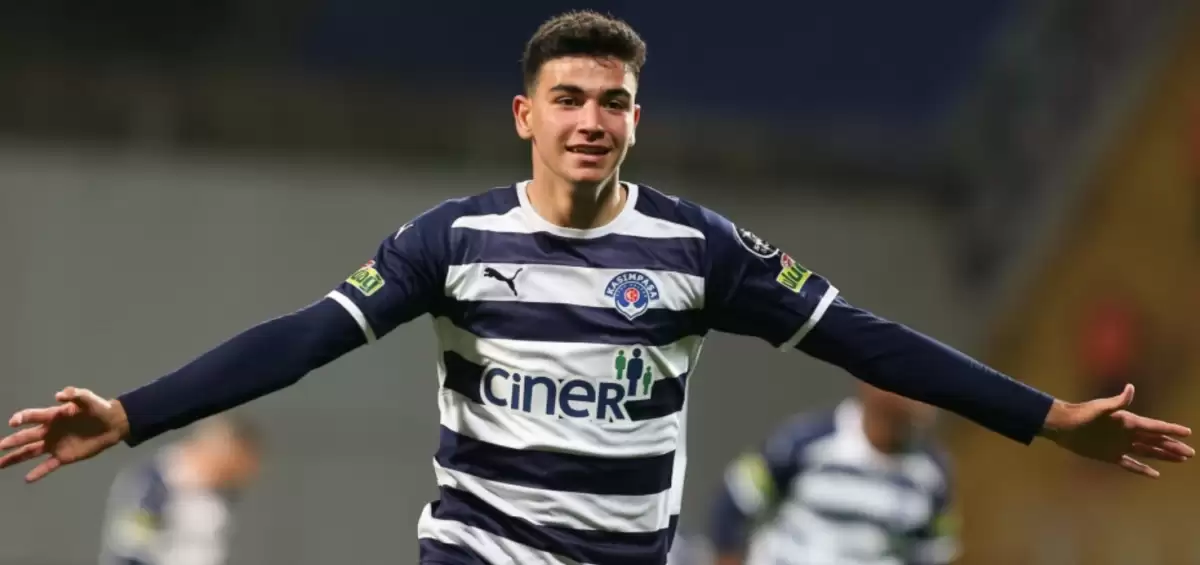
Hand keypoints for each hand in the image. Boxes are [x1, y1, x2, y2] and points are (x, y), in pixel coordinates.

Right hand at [0, 387, 129, 482]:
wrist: (113, 424)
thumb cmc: (99, 409)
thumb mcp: (89, 399)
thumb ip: (75, 395)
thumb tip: (59, 395)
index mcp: (53, 416)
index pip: (33, 416)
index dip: (22, 418)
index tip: (13, 422)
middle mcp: (49, 431)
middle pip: (26, 437)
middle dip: (11, 441)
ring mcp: (55, 445)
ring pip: (30, 452)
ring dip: (15, 458)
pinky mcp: (64, 456)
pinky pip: (47, 465)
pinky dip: (38, 472)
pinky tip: (26, 479)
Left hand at [1041, 384, 1193, 477]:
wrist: (1062, 426)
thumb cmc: (1080, 414)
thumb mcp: (1099, 408)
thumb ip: (1116, 402)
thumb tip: (1130, 388)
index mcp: (1127, 422)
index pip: (1154, 427)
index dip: (1171, 430)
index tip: (1187, 432)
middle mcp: (1127, 434)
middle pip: (1155, 441)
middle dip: (1173, 447)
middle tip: (1190, 453)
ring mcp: (1120, 446)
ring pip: (1148, 452)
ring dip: (1164, 456)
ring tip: (1180, 459)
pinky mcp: (1110, 456)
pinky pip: (1130, 464)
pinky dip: (1142, 469)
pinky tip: (1155, 475)